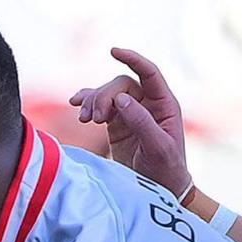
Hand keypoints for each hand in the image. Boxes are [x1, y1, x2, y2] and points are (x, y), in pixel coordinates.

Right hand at [70, 48, 193, 199]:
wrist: (160, 190)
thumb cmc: (166, 169)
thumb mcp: (158, 147)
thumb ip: (141, 122)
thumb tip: (121, 100)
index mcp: (164, 105)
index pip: (149, 73)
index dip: (133, 59)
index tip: (113, 51)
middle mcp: (148, 104)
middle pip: (121, 85)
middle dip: (104, 97)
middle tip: (93, 119)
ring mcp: (131, 113)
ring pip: (108, 94)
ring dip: (93, 101)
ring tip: (84, 120)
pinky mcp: (117, 124)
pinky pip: (100, 106)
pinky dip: (87, 103)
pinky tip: (75, 105)